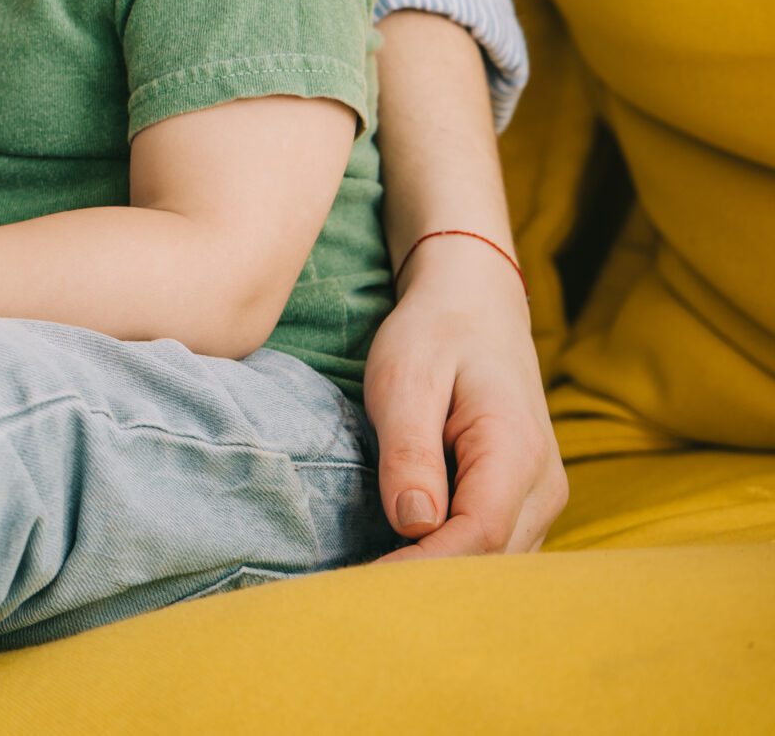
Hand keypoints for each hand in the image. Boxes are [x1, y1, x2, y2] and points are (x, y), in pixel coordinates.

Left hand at [364, 236, 567, 559]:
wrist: (474, 304)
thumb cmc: (434, 334)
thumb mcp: (405, 378)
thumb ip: (410, 450)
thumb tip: (414, 523)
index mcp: (516, 450)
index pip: (478, 536)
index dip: (423, 569)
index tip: (365, 586)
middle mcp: (544, 484)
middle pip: (494, 561)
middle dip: (430, 585)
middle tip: (357, 597)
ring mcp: (542, 496)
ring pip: (500, 563)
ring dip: (444, 579)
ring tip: (374, 587)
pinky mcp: (526, 500)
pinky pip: (497, 548)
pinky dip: (456, 562)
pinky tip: (404, 563)